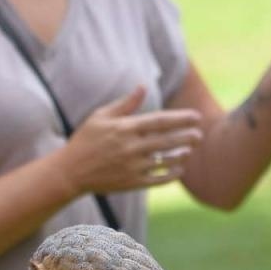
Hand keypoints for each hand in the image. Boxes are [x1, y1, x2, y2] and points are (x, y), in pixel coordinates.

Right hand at [59, 86, 203, 194]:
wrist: (70, 172)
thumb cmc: (85, 140)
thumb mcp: (101, 117)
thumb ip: (125, 104)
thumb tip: (143, 86)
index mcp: (125, 129)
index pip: (160, 121)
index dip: (181, 119)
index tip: (196, 117)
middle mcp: (131, 148)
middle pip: (167, 141)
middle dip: (186, 137)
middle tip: (200, 134)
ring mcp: (132, 167)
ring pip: (165, 160)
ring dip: (181, 155)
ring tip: (191, 149)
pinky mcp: (132, 183)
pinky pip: (158, 179)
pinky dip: (171, 174)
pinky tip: (180, 168)